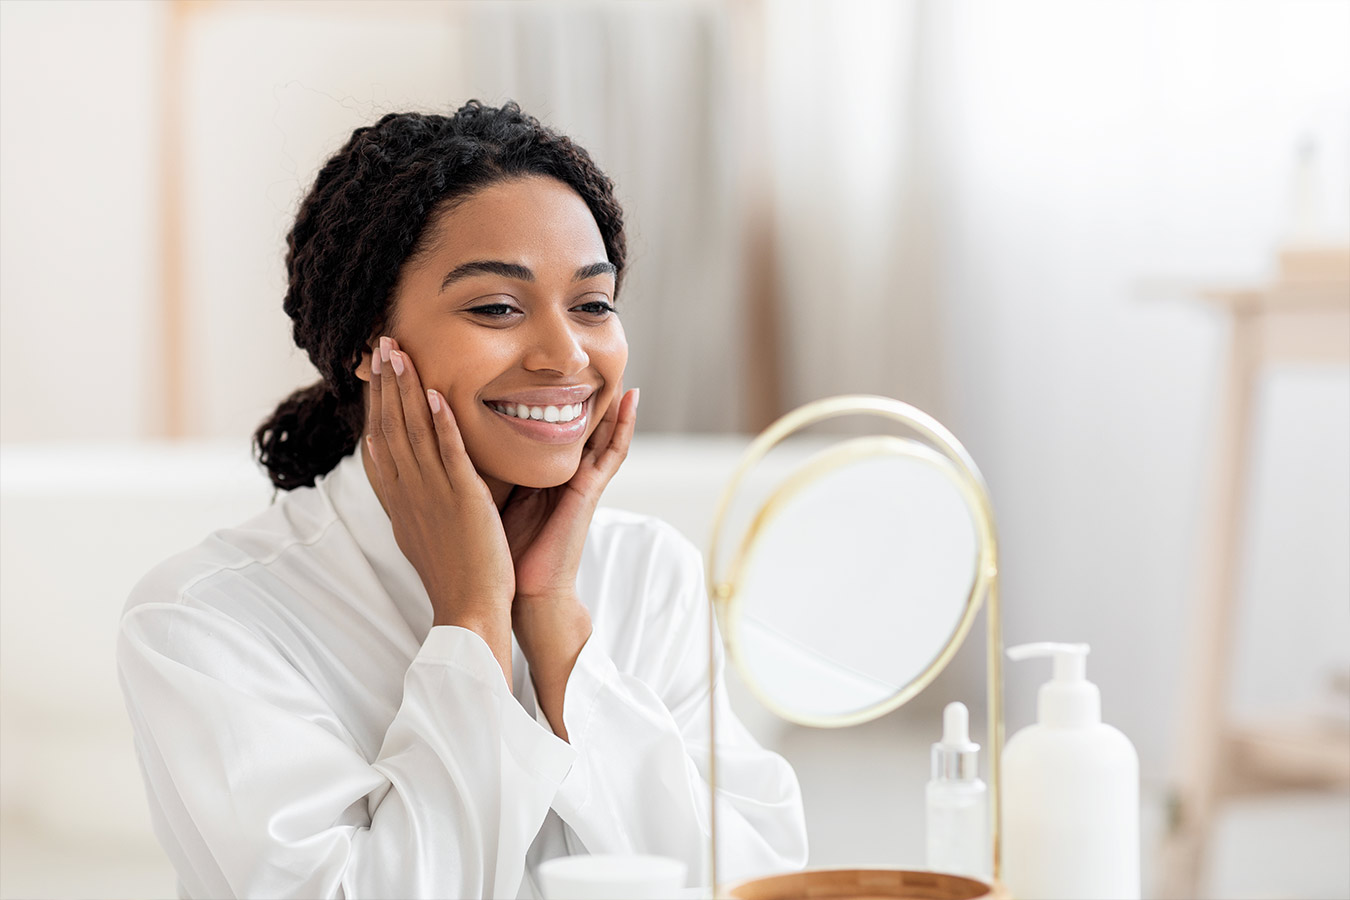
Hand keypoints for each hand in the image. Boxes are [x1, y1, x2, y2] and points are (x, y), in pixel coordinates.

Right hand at [365, 336, 514, 681]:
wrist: (469, 610)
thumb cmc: (453, 574)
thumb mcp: (421, 529)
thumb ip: (411, 496)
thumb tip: (398, 467)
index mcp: (398, 499)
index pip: (378, 440)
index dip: (374, 402)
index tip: (372, 370)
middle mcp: (408, 493)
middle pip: (388, 428)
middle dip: (384, 383)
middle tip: (380, 344)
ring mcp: (432, 496)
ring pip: (412, 433)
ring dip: (405, 390)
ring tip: (399, 353)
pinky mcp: (462, 501)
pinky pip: (449, 456)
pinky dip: (442, 424)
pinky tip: (437, 394)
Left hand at [500, 384, 638, 736]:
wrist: (517, 592)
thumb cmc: (500, 552)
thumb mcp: (485, 497)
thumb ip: (480, 470)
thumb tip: (450, 437)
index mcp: (538, 474)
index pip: (546, 426)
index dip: (549, 395)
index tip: (547, 365)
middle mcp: (562, 473)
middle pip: (575, 424)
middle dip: (582, 391)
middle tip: (589, 352)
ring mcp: (580, 481)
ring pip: (599, 431)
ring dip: (611, 401)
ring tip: (621, 366)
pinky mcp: (589, 491)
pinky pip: (612, 452)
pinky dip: (623, 426)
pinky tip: (630, 400)